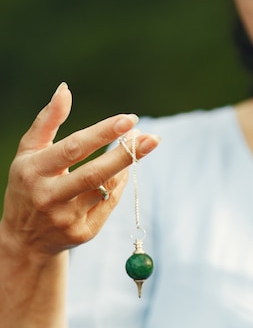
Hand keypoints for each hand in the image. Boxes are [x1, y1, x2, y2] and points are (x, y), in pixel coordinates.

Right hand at [1, 82, 159, 258]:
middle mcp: (49, 197)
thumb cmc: (28, 184)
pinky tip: (124, 170)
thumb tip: (65, 89)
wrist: (26, 238)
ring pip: (105, 190)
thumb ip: (47, 121)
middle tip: (152, 138)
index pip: (73, 149)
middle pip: (94, 174)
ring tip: (141, 146)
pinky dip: (119, 185)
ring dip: (126, 167)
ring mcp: (67, 218)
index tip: (129, 119)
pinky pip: (109, 205)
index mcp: (34, 171)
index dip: (103, 133)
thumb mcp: (28, 152)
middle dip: (125, 154)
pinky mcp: (83, 234)